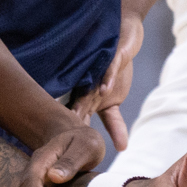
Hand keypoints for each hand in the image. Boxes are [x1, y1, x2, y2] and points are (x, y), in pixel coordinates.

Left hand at [71, 12, 143, 150]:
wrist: (125, 32)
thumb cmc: (116, 67)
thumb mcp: (116, 99)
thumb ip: (114, 122)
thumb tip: (123, 148)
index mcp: (92, 99)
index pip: (84, 121)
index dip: (77, 137)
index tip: (66, 154)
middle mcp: (93, 88)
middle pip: (82, 107)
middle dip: (73, 125)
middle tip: (61, 142)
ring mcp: (101, 74)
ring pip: (91, 90)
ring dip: (85, 104)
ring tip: (77, 117)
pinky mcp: (113, 58)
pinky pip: (109, 70)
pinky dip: (107, 80)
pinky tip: (105, 89)